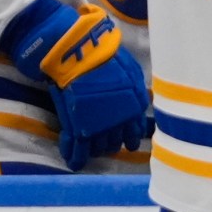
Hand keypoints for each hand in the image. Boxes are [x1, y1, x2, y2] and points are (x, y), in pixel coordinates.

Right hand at [0, 0, 150, 168]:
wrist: (75, 49)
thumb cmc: (101, 53)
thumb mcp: (128, 67)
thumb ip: (133, 86)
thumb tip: (138, 98)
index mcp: (132, 104)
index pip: (133, 130)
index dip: (129, 138)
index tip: (127, 142)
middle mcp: (118, 118)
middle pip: (115, 141)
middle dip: (109, 142)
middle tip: (104, 141)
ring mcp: (97, 123)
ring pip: (98, 146)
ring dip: (94, 149)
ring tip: (89, 148)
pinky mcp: (76, 124)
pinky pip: (77, 146)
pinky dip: (75, 156)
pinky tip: (73, 162)